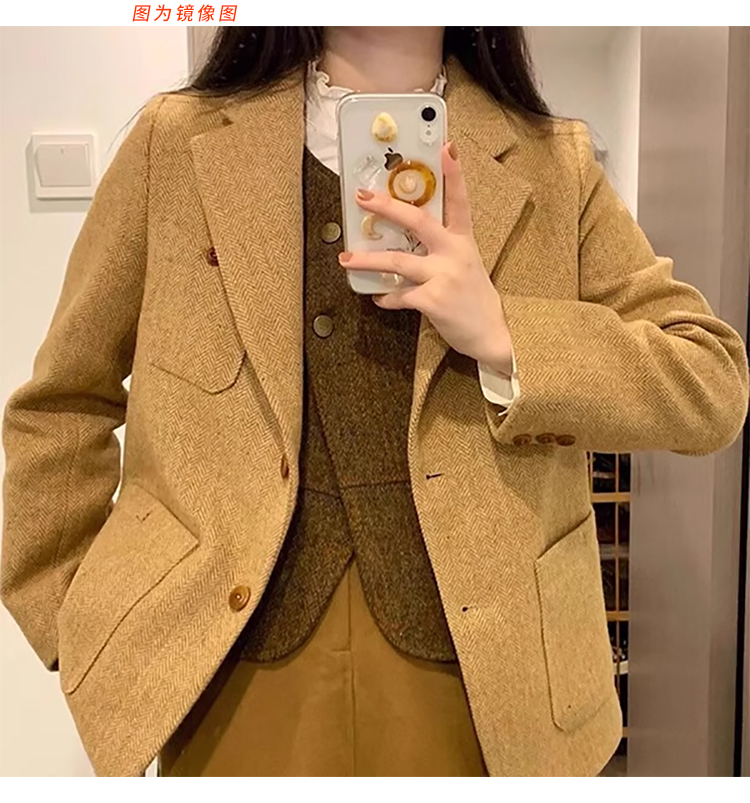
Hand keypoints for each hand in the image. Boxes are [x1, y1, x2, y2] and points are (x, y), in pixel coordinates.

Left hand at [338, 142, 512, 375]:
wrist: (491, 336)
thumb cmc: (474, 299)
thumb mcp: (466, 265)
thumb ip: (442, 249)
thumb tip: (406, 241)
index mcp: (464, 242)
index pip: (460, 201)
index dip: (454, 173)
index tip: (447, 147)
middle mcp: (454, 254)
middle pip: (417, 222)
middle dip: (387, 207)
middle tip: (363, 197)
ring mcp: (443, 277)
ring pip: (397, 261)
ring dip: (367, 260)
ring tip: (345, 259)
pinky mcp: (432, 301)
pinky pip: (399, 295)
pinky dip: (386, 297)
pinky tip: (378, 298)